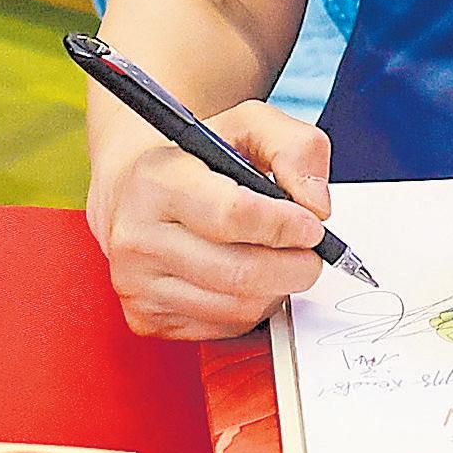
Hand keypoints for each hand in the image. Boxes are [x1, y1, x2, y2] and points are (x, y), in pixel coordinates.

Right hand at [89, 104, 332, 343]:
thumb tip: (317, 204)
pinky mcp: (146, 319)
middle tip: (312, 252)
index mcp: (157, 181)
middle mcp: (138, 236)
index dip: (285, 226)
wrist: (135, 193)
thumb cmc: (196, 160)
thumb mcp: (249, 125)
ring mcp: (138, 284)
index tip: (313, 226)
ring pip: (238, 307)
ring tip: (279, 261)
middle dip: (295, 266)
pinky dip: (252, 308)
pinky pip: (224, 327)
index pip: (233, 215)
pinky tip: (249, 281)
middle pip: (241, 272)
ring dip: (277, 289)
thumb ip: (296, 148)